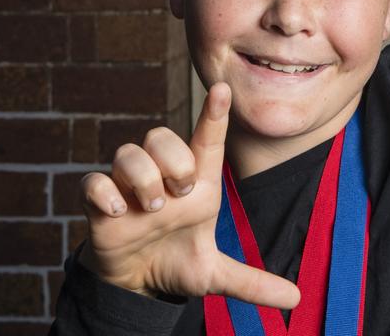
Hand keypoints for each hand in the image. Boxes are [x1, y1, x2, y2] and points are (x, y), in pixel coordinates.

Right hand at [77, 83, 300, 307]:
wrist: (138, 284)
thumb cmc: (177, 262)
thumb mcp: (214, 274)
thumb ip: (252, 282)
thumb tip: (295, 299)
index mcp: (195, 184)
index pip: (205, 139)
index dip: (213, 114)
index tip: (223, 89)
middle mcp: (162, 176)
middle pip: (160, 135)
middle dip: (172, 159)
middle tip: (179, 193)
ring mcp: (128, 186)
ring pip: (128, 152)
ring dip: (143, 179)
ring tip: (151, 210)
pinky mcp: (99, 202)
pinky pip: (93, 180)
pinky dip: (104, 192)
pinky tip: (117, 212)